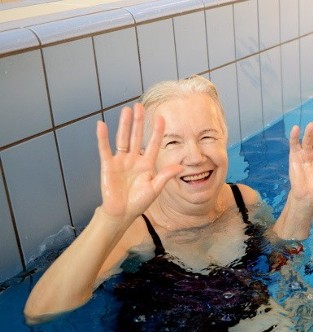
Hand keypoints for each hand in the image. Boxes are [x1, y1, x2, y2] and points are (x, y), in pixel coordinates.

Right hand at [95, 104, 181, 221]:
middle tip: (140, 106)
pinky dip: (103, 138)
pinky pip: (105, 149)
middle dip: (139, 122)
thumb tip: (180, 167)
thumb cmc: (139, 202)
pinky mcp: (108, 165)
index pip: (153, 144)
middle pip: (137, 137)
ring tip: (126, 110)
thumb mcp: (155, 189)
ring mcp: (121, 161)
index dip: (157, 131)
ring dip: (124, 125)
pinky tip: (102, 125)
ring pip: (123, 139)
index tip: (161, 117)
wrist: (122, 213)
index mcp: (147, 164)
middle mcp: (134, 159)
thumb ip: (165, 176)